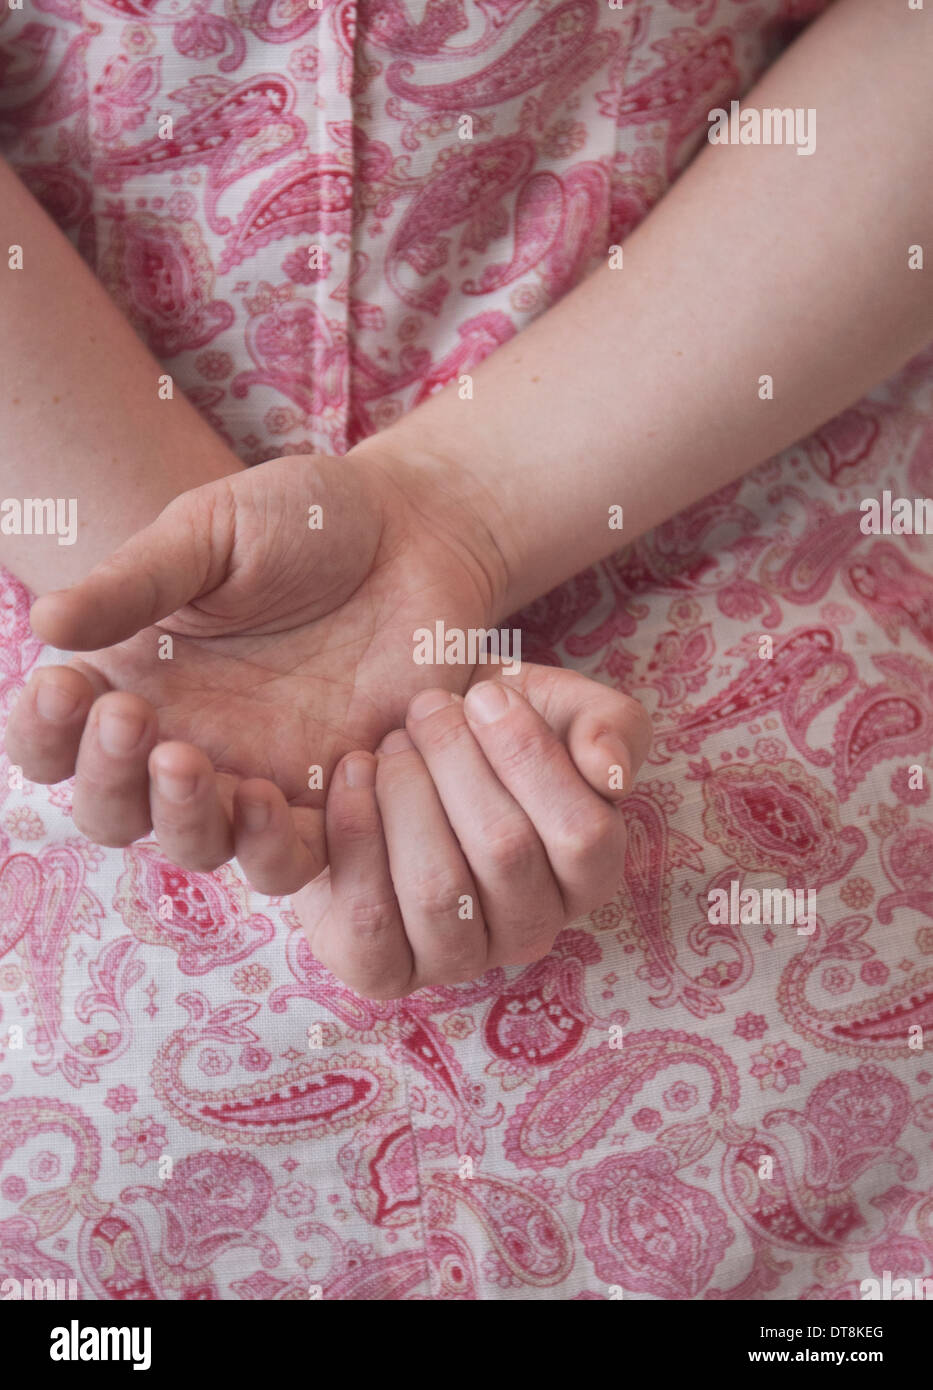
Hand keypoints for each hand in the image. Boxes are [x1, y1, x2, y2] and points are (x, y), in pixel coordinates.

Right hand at [5, 447, 649, 902]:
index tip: (64, 685)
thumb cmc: (305, 522)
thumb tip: (45, 622)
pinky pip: (293, 859)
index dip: (43, 731)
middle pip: (112, 811)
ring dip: (180, 819)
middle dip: (106, 778)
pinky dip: (277, 841)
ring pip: (194, 845)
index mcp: (136, 680)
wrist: (419, 533)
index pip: (56, 741)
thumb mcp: (211, 534)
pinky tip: (291, 781)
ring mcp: (258, 778)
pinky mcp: (334, 801)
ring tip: (189, 761)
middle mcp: (186, 741)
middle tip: (130, 718)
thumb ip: (135, 582)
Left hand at [289, 672, 649, 997]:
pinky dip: (355, 834)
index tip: (483, 695)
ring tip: (388, 748)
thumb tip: (611, 768)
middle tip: (424, 712)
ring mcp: (458, 958)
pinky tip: (352, 777)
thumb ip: (607, 724)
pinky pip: (370, 922)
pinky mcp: (383, 970)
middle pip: (506, 852)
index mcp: (584, 874)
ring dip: (406, 795)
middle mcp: (531, 928)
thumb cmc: (473, 729)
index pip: (585, 836)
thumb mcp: (550, 704)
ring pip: (438, 890)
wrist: (369, 736)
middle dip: (456, 762)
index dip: (532, 758)